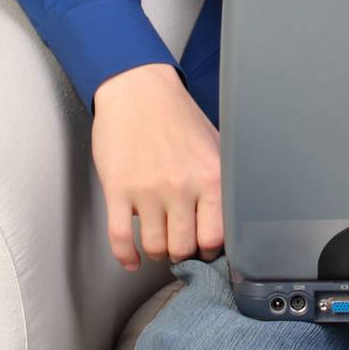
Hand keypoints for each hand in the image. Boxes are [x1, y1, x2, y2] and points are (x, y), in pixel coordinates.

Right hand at [91, 62, 224, 270]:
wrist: (137, 89)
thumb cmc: (176, 116)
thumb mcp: (215, 144)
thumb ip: (222, 180)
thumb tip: (231, 215)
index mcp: (210, 176)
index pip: (215, 237)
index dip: (209, 250)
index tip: (204, 248)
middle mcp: (181, 187)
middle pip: (183, 247)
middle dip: (182, 252)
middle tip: (180, 246)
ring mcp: (147, 191)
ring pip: (154, 247)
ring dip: (157, 251)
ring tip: (159, 242)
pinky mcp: (117, 190)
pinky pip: (120, 239)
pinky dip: (126, 257)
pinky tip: (132, 260)